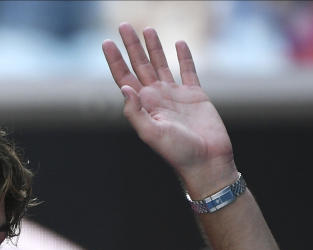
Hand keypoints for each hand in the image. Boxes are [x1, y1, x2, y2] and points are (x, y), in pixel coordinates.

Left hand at [103, 23, 235, 195]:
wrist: (206, 161)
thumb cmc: (178, 152)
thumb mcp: (151, 133)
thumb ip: (135, 112)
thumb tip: (124, 89)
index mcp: (144, 105)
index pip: (125, 78)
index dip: (115, 60)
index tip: (106, 42)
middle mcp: (157, 98)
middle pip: (141, 65)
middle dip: (132, 46)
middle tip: (124, 25)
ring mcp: (176, 95)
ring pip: (162, 64)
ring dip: (154, 47)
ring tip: (148, 29)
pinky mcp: (196, 96)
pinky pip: (189, 71)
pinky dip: (184, 57)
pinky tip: (179, 44)